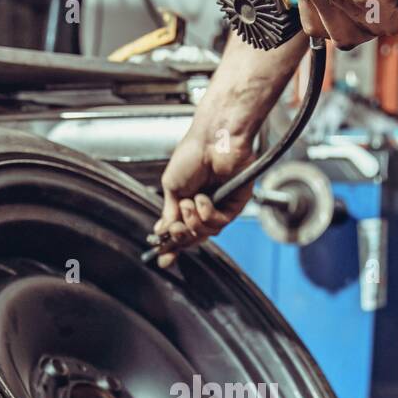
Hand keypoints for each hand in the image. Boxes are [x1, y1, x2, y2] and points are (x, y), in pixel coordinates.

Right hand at [153, 105, 257, 267]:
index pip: (180, 231)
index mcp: (187, 201)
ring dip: (194, 222)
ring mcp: (220, 207)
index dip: (171, 247)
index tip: (163, 258)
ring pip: (206, 233)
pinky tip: (203, 199)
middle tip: (175, 227)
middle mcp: (204, 206)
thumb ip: (169, 212)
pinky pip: (219, 223)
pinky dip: (208, 214)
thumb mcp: (172, 186)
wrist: (214, 139)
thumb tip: (162, 232)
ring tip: (189, 203)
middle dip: (181, 236)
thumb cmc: (193, 153)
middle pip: (193, 237)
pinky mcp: (235, 205)